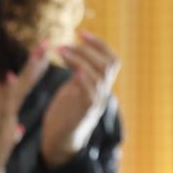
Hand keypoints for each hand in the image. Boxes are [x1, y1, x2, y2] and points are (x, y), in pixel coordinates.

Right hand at [0, 46, 47, 172]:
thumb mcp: (3, 147)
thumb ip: (9, 135)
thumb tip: (18, 130)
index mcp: (5, 117)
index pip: (21, 91)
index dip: (33, 73)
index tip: (43, 55)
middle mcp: (0, 114)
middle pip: (20, 86)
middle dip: (33, 65)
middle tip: (44, 44)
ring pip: (14, 92)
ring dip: (27, 74)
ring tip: (38, 57)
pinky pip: (5, 108)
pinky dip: (10, 93)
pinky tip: (14, 79)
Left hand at [42, 30, 119, 167]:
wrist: (60, 140)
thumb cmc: (65, 113)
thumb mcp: (73, 87)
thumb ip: (79, 72)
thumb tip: (76, 51)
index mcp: (101, 85)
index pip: (112, 59)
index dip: (99, 44)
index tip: (80, 32)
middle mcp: (103, 93)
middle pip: (108, 64)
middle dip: (88, 49)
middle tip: (66, 43)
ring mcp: (97, 103)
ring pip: (101, 76)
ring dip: (80, 59)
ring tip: (61, 50)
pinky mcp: (85, 113)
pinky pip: (92, 94)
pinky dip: (84, 80)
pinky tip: (73, 70)